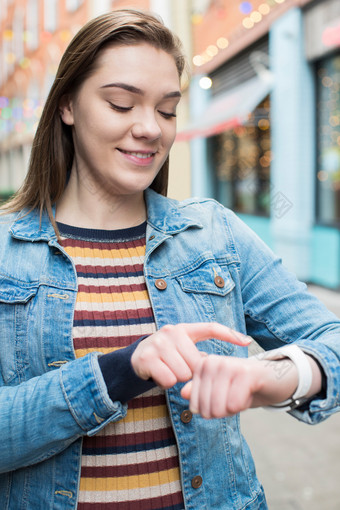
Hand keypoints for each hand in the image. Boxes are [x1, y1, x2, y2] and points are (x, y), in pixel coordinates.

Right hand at [130, 322, 250, 388]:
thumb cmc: (167, 355)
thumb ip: (200, 355)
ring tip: (169, 370)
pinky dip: (166, 383)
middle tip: (179, 368)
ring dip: (178, 378)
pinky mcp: (147, 357)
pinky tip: (160, 375)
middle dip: (190, 372)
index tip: (247, 341)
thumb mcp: (183, 349)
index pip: (211, 328)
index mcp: (184, 328)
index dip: (230, 334)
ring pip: (183, 374)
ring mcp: (158, 343)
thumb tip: (225, 366)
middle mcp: (171, 331)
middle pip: (196, 363)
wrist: (137, 357)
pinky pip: (169, 380)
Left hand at [181, 355, 300, 418]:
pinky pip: (234, 404)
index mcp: (202, 365)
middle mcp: (212, 362)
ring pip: (218, 407)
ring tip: (239, 397)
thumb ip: (198, 392)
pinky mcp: (245, 373)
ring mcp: (228, 365)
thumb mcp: (218, 391)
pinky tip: (247, 396)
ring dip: (231, 411)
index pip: (194, 404)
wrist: (272, 378)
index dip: (209, 412)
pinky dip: (241, 407)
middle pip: (206, 408)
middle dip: (221, 413)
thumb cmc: (241, 386)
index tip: (221, 401)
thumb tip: (183, 393)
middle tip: (233, 401)